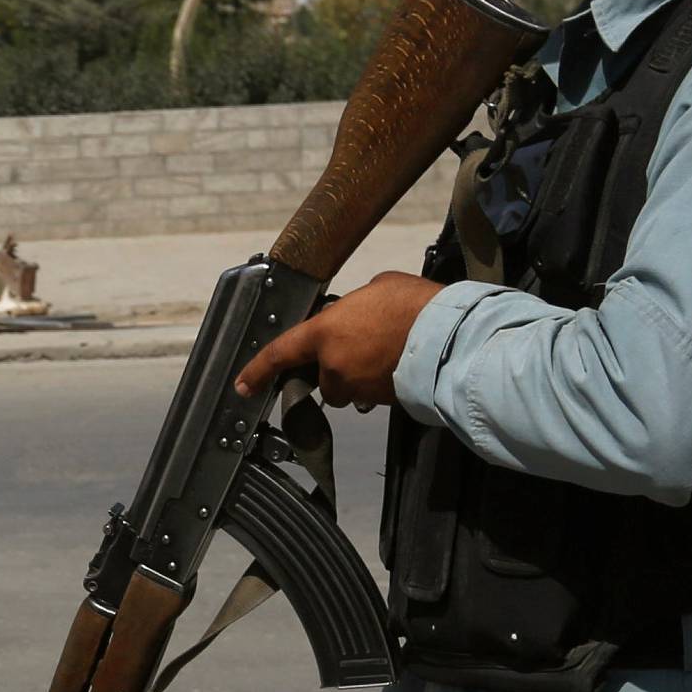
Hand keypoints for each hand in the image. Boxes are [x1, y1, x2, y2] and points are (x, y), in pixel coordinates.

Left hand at [234, 271, 442, 409]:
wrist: (448, 339)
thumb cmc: (413, 305)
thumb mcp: (377, 288)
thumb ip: (356, 307)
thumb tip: (359, 317)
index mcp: (324, 333)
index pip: (281, 353)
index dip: (258, 371)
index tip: (243, 386)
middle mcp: (334, 367)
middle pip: (325, 376)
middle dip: (338, 366)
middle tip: (366, 342)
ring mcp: (358, 389)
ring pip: (350, 388)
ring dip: (361, 376)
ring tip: (390, 352)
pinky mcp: (380, 403)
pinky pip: (372, 394)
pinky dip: (381, 382)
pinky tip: (401, 364)